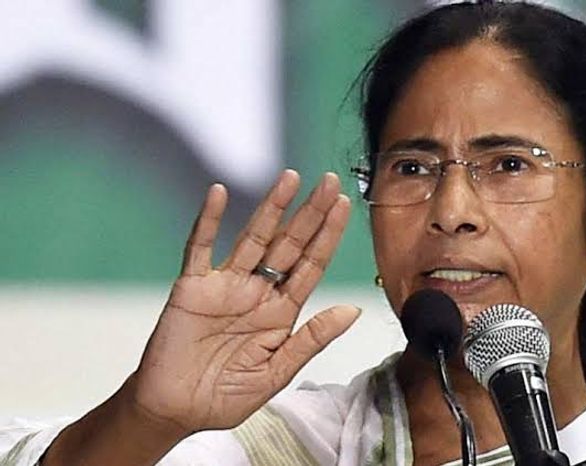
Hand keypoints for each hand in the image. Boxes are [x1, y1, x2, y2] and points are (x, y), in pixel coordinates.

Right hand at [130, 170, 358, 434]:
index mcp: (281, 311)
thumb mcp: (277, 372)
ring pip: (252, 238)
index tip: (345, 206)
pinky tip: (217, 194)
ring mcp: (225, 285)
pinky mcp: (192, 287)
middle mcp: (257, 291)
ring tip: (291, 178)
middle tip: (330, 181)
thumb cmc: (225, 396)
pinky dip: (207, 221)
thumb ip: (312, 339)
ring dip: (271, 208)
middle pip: (289, 244)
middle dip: (310, 213)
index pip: (311, 265)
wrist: (175, 411)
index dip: (328, 236)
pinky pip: (199, 248)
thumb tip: (352, 309)